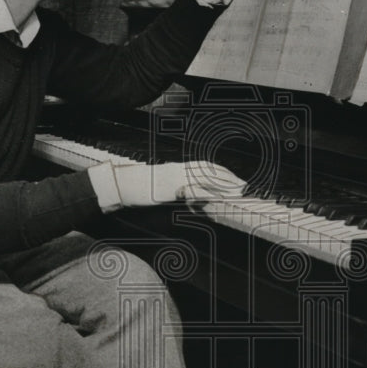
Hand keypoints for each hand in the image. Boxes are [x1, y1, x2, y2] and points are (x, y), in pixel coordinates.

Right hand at [112, 161, 245, 207]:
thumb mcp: (161, 189)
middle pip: (209, 170)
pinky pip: (194, 190)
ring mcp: (175, 177)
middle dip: (228, 177)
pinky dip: (208, 194)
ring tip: (237, 191)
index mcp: (177, 168)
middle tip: (244, 185)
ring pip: (205, 178)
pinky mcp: (170, 187)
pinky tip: (218, 199)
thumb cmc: (139, 189)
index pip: (204, 167)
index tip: (235, 179)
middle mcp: (178, 169)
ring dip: (223, 185)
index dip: (222, 172)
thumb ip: (178, 192)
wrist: (122, 185)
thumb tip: (193, 200)